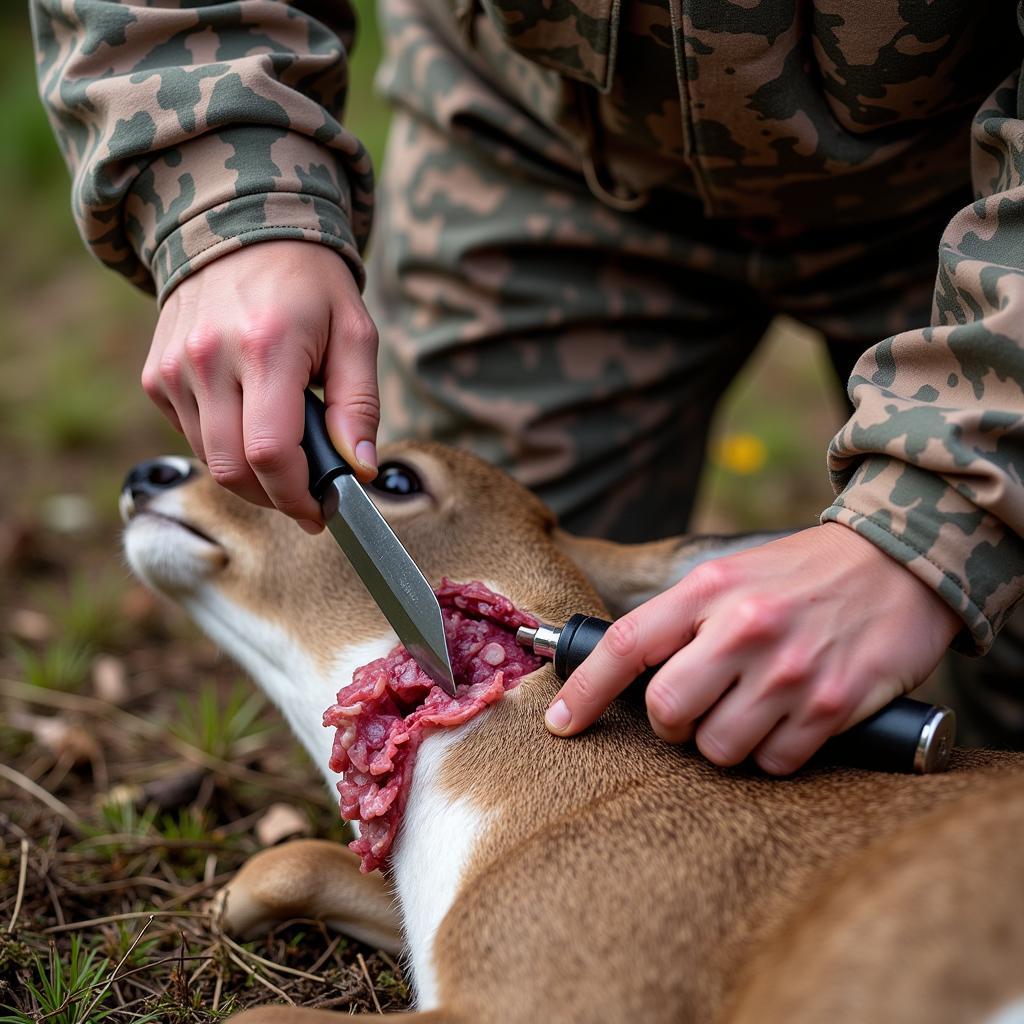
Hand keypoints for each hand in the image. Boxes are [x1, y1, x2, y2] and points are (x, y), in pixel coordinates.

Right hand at [142, 241, 378, 532]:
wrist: (238, 228)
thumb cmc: (309, 284)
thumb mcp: (354, 333)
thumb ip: (360, 404)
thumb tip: (360, 470)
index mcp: (266, 346)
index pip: (270, 452)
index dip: (296, 495)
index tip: (319, 512)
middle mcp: (208, 358)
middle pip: (233, 469)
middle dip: (274, 497)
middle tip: (305, 494)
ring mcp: (173, 368)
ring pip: (209, 460)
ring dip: (250, 476)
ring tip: (284, 453)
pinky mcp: (155, 375)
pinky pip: (191, 436)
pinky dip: (223, 447)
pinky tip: (250, 420)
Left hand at [544, 523, 960, 773]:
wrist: (900, 566)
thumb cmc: (804, 574)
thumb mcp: (734, 574)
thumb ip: (685, 617)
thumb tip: (631, 674)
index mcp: (710, 589)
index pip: (627, 645)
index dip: (584, 690)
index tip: (561, 723)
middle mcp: (745, 627)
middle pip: (667, 711)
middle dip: (670, 724)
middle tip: (690, 711)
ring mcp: (790, 670)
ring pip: (719, 748)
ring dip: (724, 742)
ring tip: (748, 710)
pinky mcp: (833, 705)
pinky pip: (776, 763)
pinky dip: (772, 754)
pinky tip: (787, 722)